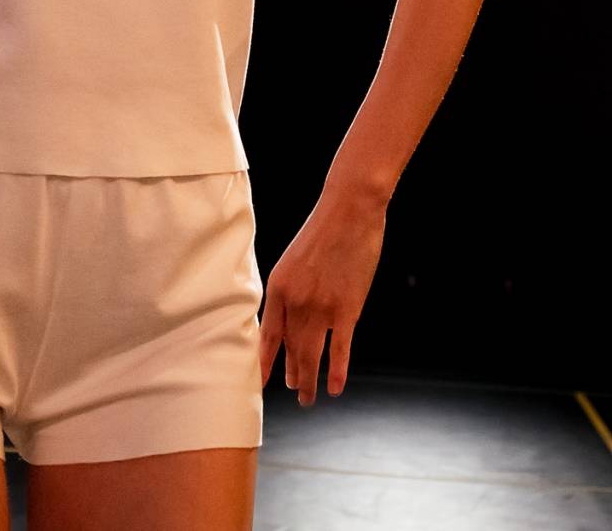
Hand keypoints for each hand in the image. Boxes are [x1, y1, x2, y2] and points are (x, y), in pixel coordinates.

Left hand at [258, 186, 385, 407]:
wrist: (349, 212)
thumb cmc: (323, 232)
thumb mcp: (293, 260)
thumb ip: (290, 290)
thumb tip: (289, 318)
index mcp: (278, 289)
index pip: (267, 336)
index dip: (264, 362)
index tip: (261, 382)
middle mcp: (296, 303)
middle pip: (291, 350)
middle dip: (293, 374)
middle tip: (295, 390)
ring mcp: (321, 308)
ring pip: (311, 355)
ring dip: (309, 381)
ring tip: (308, 398)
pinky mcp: (347, 309)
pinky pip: (339, 349)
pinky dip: (336, 371)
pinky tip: (334, 388)